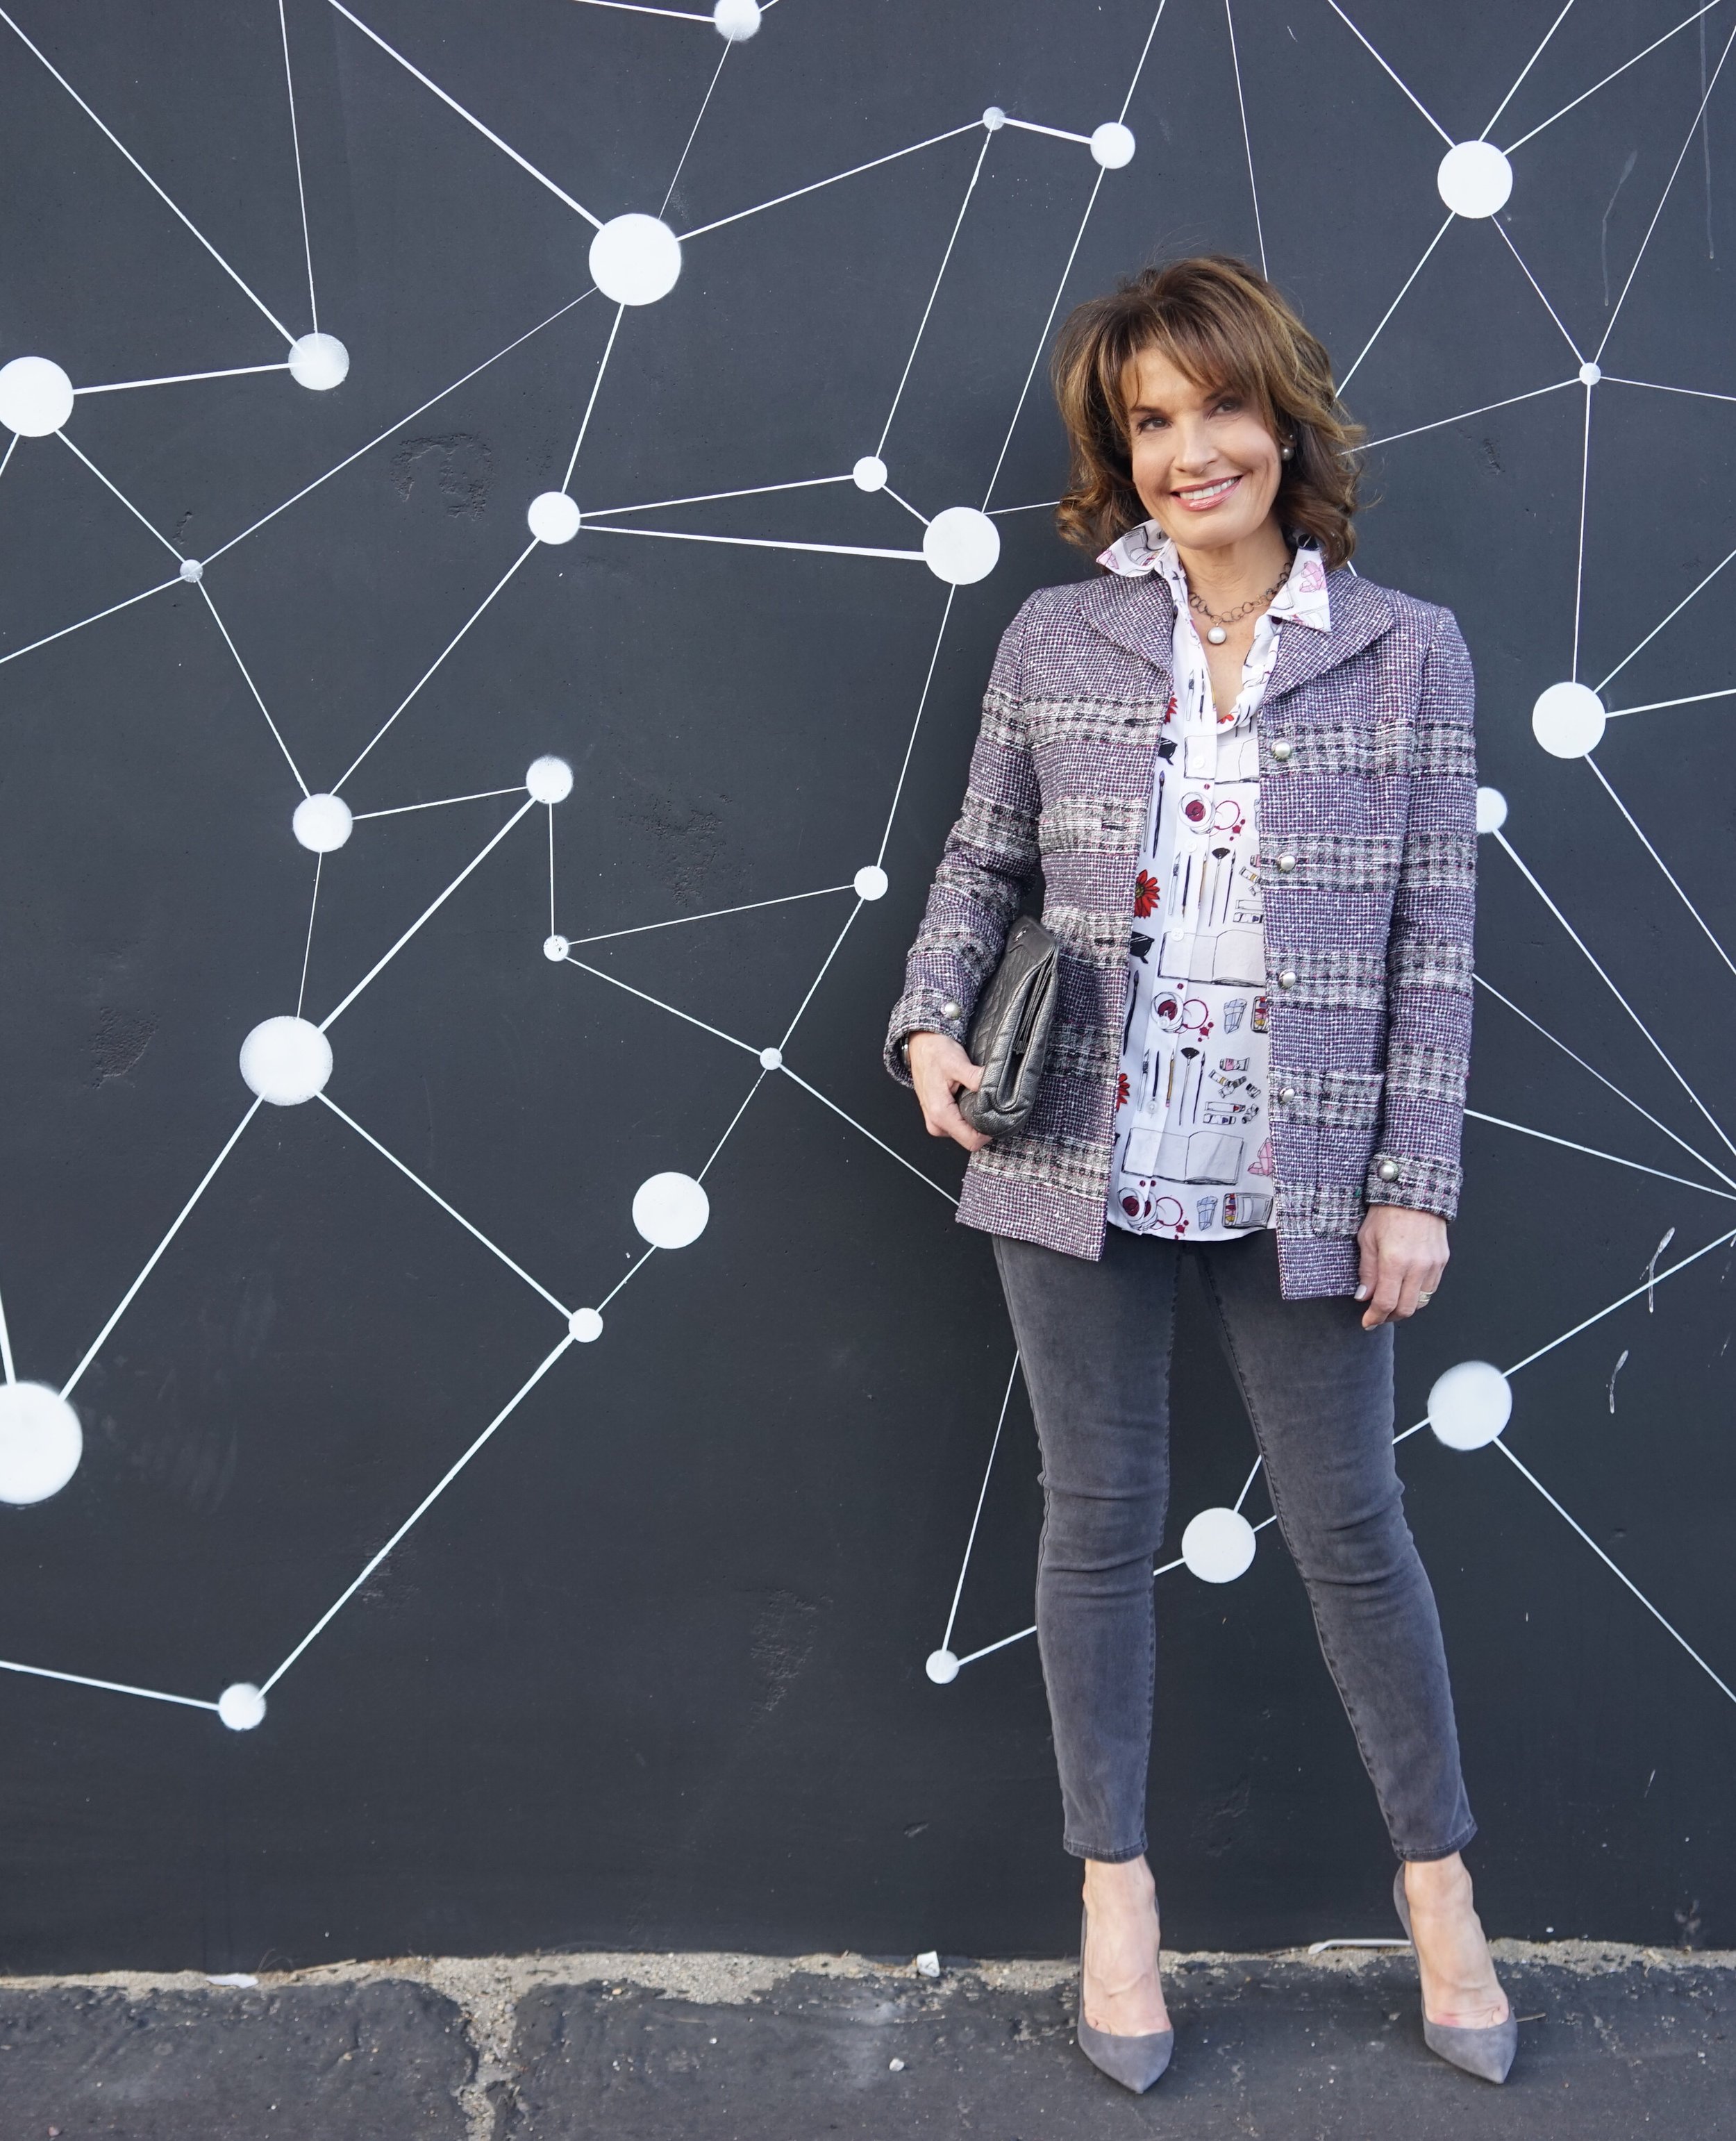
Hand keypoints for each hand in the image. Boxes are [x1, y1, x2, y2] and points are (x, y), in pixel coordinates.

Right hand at [906, 1031, 990, 1151]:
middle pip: (969, 1139)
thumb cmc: (933, 1053)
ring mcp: (936, 1122)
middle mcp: (936, 1123)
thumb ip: (975, 1078)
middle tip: (990, 1104)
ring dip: (975, 1120)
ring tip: (978, 1099)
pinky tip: (969, 1099)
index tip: (999, 1117)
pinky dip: (967, 1115)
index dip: (988, 1132)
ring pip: (964, 1133)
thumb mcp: (957, 1062)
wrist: (920, 1045)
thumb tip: (994, 1087)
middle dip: (983, 1125)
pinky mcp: (938, 1117)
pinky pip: (958, 1125)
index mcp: (940, 1114)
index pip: (971, 1141)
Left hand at [1355, 1204, 1447, 1327]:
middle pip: (1406, 1309)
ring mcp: (1433, 1264)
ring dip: (1405, 1307)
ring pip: (1421, 1301)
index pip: (1386, 1303)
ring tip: (1391, 1303)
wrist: (1414, 1191)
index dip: (1375, 1317)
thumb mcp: (1366, 1239)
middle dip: (1389, 1317)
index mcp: (1394, 1261)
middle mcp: (1417, 1266)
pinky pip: (1431, 1288)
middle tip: (1377, 1316)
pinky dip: (1417, 1294)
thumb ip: (1366, 1272)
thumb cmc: (1386, 1211)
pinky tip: (1405, 1288)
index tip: (1367, 1322)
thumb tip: (1363, 1297)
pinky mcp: (1442, 1260)